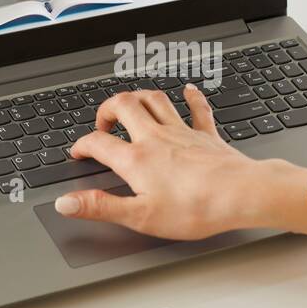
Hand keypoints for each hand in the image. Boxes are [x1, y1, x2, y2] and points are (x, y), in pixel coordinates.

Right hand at [56, 85, 268, 238]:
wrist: (240, 195)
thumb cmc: (195, 208)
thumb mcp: (139, 216)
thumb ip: (100, 207)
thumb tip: (67, 203)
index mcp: (136, 159)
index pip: (98, 143)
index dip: (83, 145)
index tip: (79, 152)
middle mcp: (157, 138)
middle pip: (124, 106)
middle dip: (107, 109)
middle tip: (103, 122)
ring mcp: (183, 132)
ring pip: (155, 100)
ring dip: (139, 96)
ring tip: (131, 103)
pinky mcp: (207, 135)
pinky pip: (197, 108)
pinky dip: (191, 97)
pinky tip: (188, 91)